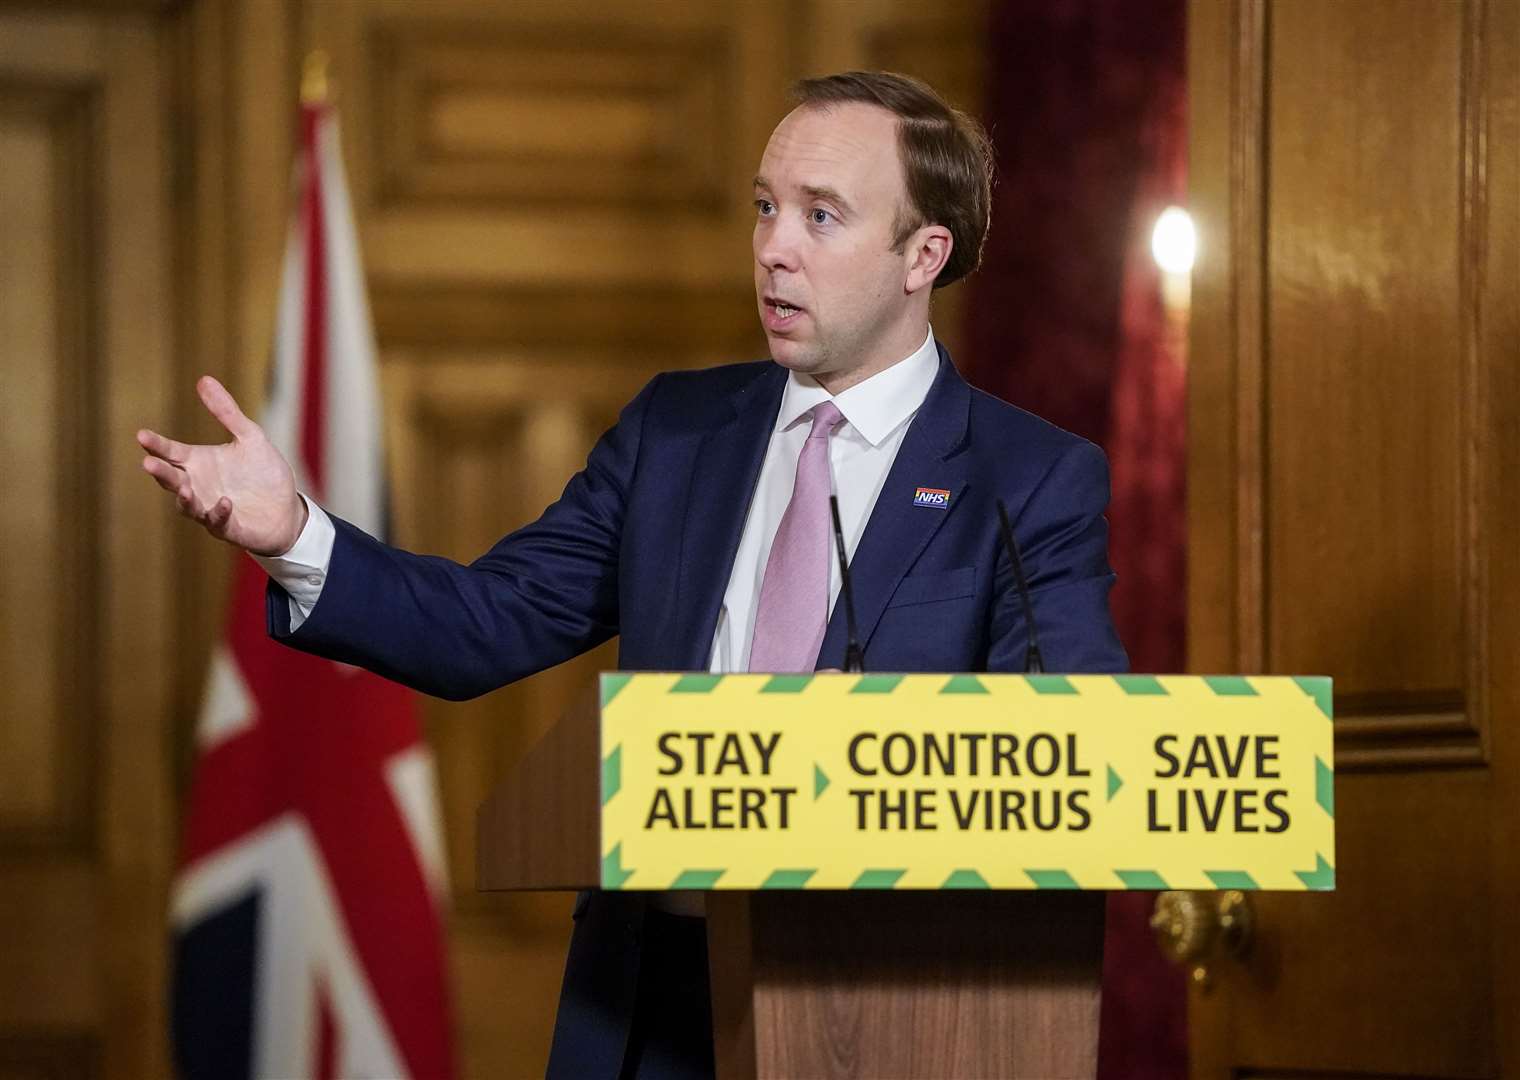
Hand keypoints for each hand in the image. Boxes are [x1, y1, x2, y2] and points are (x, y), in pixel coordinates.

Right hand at [138, 375, 307, 555]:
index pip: (171, 452)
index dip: (157, 444)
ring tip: (183, 486)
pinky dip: (218, 513)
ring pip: (187, 506)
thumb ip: (227, 412)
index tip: (142, 435)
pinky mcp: (229, 528)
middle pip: (172, 479)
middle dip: (161, 472)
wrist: (287, 508)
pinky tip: (225, 502)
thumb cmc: (264, 473)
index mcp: (199, 463)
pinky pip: (218, 523)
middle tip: (148, 462)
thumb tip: (203, 379)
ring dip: (184, 497)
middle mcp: (198, 486)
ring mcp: (210, 509)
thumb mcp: (250, 437)